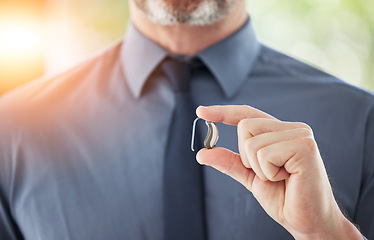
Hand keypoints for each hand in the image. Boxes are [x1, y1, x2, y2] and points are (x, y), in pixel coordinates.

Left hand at [196, 105, 361, 238]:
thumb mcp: (250, 176)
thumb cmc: (284, 197)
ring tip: (280, 177)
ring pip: (252, 142)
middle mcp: (292, 128)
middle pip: (245, 126)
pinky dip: (269, 173)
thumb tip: (203, 152)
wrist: (306, 221)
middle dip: (247, 157)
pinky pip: (265, 154)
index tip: (201, 112)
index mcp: (280, 132)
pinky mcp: (304, 147)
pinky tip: (287, 179)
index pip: (247, 114)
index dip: (223, 112)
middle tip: (269, 174)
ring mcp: (300, 135)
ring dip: (259, 168)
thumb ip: (229, 162)